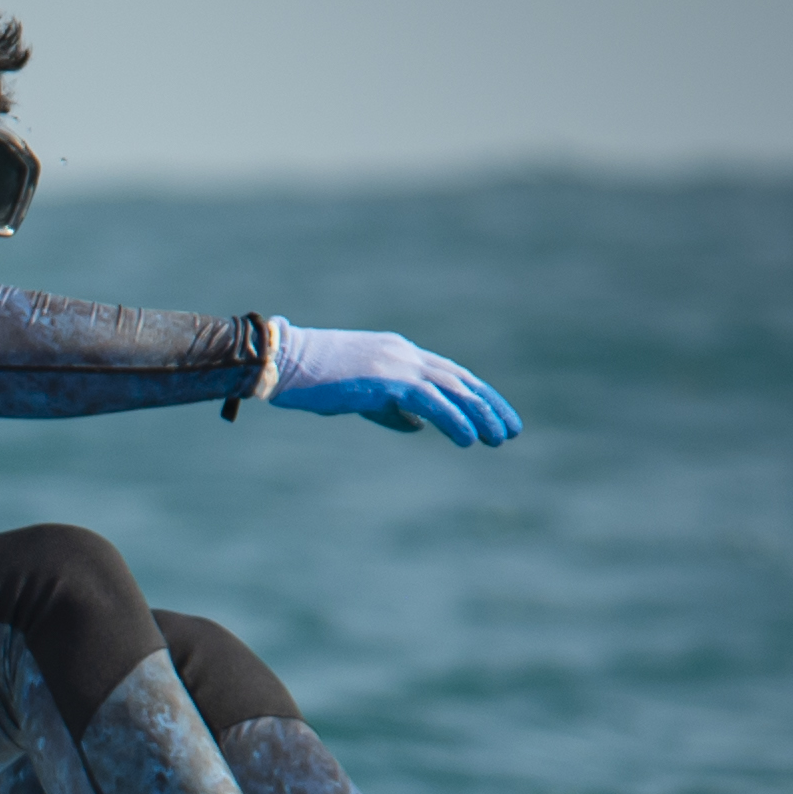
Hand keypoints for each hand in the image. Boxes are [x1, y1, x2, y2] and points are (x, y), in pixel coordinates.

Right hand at [266, 326, 520, 444]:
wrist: (281, 361)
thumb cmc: (308, 380)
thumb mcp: (356, 396)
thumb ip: (390, 409)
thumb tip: (419, 426)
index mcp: (399, 354)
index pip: (449, 374)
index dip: (475, 395)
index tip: (493, 415)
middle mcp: (405, 354)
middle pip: (461, 379)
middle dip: (489, 405)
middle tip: (511, 429)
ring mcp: (399, 364)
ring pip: (454, 389)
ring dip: (481, 415)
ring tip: (500, 438)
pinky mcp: (388, 379)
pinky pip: (432, 401)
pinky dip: (455, 420)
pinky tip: (470, 440)